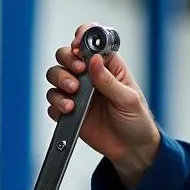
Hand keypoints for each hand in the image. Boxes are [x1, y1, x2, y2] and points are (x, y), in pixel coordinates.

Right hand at [45, 23, 160, 187]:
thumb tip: (94, 60)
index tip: (77, 47)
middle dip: (67, 61)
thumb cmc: (136, 121)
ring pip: (55, 75)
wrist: (132, 150)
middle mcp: (90, 76)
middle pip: (66, 56)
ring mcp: (78, 93)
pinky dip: (56, 103)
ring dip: (60, 80)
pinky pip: (53, 102)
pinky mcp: (70, 111)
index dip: (81, 38)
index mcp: (108, 67)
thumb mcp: (129, 99)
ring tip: (73, 93)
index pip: (91, 43)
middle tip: (77, 73)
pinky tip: (69, 110)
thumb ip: (109, 81)